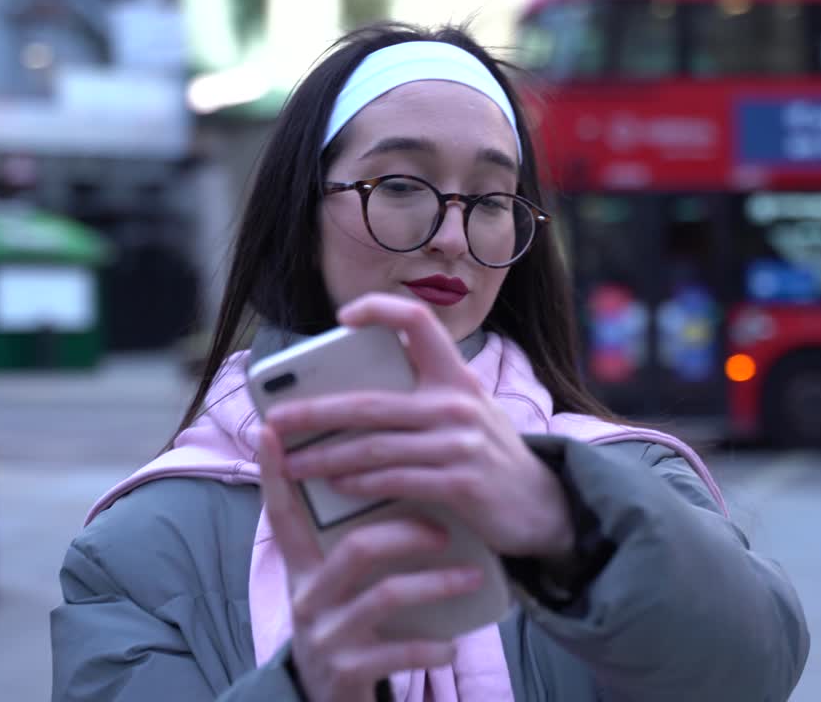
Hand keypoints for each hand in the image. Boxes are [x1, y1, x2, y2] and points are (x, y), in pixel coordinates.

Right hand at [259, 427, 482, 700]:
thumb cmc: (351, 629)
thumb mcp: (340, 588)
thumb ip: (355, 543)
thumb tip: (393, 478)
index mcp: (302, 569)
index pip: (283, 512)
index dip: (273, 473)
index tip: (270, 430)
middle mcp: (307, 598)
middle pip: (357, 548)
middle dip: (407, 534)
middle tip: (444, 531)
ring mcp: (325, 636)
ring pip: (385, 595)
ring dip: (437, 584)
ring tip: (472, 578)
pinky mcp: (347, 672)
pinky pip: (401, 649)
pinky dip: (434, 646)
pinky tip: (452, 644)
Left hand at [268, 293, 574, 558]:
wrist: (545, 509)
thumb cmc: (489, 459)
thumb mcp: (466, 416)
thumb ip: (422, 402)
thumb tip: (349, 401)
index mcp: (456, 377)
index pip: (418, 322)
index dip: (380, 310)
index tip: (343, 317)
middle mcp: (457, 404)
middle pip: (370, 401)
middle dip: (314, 411)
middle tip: (275, 418)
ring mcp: (460, 444)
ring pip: (374, 447)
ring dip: (325, 457)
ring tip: (291, 464)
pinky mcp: (462, 483)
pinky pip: (396, 480)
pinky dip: (360, 484)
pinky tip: (335, 487)